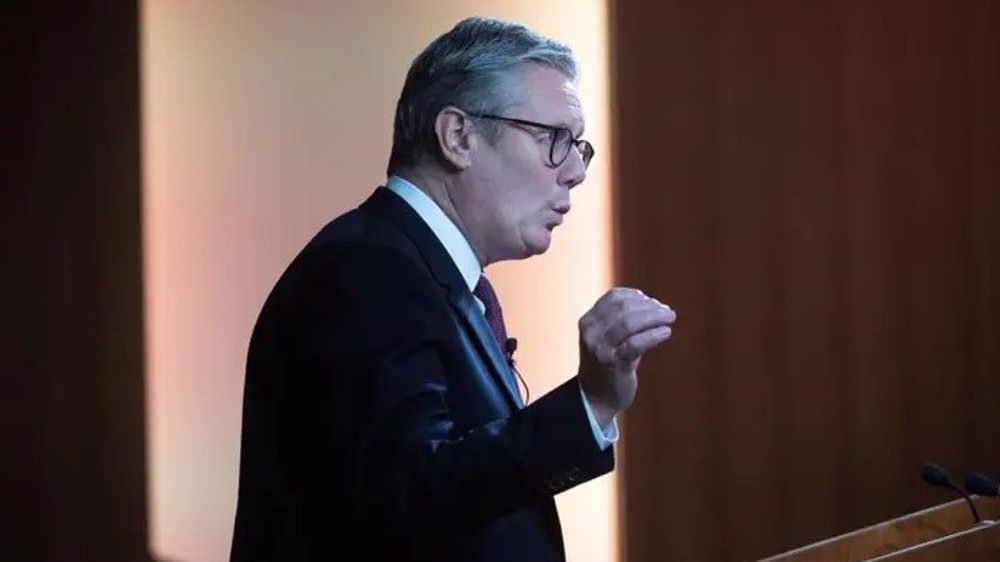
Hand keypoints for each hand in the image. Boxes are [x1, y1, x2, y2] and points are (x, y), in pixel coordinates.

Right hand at [577, 288, 675, 426]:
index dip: (636, 296)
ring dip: (654, 317)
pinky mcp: (614, 364)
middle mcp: (591, 333)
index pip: (613, 297)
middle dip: (650, 307)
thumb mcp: (608, 337)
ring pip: (629, 323)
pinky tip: (666, 333)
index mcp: (588, 321)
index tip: (653, 302)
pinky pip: (635, 344)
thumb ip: (622, 319)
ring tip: (669, 318)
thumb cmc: (608, 364)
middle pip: (624, 308)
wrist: (595, 398)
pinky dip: (653, 335)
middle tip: (668, 312)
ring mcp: (601, 349)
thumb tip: (653, 304)